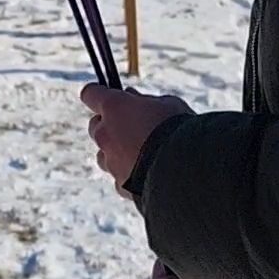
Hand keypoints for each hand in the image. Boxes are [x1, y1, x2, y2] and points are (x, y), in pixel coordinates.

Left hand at [80, 83, 193, 197]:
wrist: (187, 171)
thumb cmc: (180, 129)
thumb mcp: (168, 104)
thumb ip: (146, 101)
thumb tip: (133, 98)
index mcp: (114, 107)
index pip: (91, 93)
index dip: (97, 94)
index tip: (107, 96)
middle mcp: (105, 134)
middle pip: (95, 126)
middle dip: (109, 125)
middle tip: (132, 126)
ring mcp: (110, 161)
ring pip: (104, 155)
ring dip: (116, 152)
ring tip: (141, 153)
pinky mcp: (120, 185)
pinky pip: (119, 177)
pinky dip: (129, 175)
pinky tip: (149, 174)